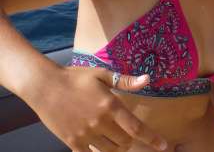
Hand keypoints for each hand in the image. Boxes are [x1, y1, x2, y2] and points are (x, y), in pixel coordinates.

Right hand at [29, 66, 166, 151]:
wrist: (45, 86)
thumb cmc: (76, 78)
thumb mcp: (102, 74)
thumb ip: (125, 81)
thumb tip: (147, 79)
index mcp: (110, 105)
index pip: (136, 128)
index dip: (152, 139)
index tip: (163, 146)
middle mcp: (99, 122)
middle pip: (124, 142)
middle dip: (130, 140)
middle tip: (127, 133)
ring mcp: (85, 134)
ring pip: (109, 151)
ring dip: (116, 148)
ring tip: (114, 138)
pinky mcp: (71, 142)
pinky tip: (98, 145)